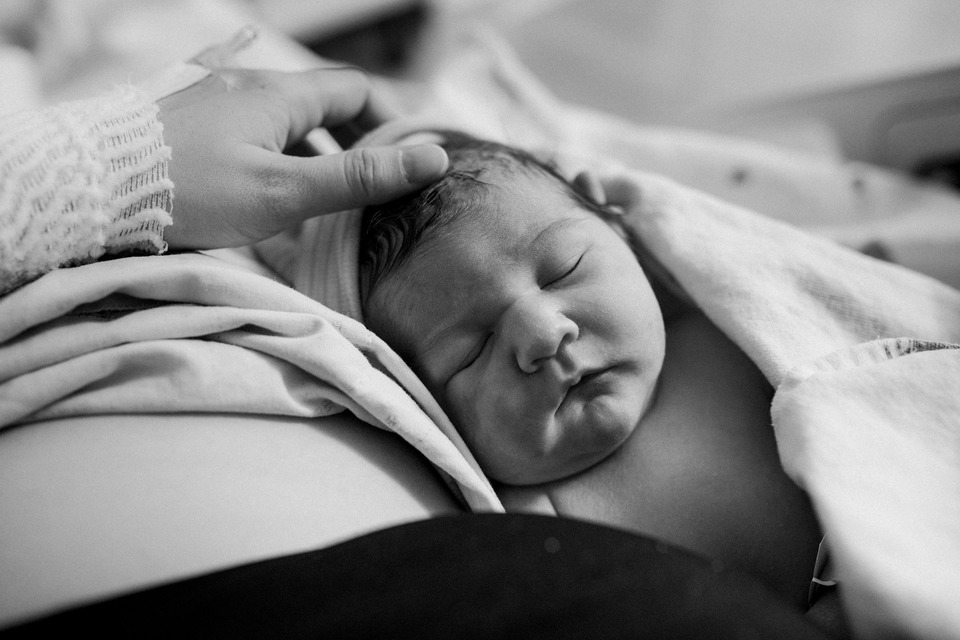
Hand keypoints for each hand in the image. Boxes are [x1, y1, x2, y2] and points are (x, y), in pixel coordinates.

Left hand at [157, 63, 447, 249]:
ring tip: (313, 188)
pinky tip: (257, 164)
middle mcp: (247, 82)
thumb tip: (431, 159)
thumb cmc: (191, 193)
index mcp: (279, 95)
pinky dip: (265, 138)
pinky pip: (240, 115)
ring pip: (278, 111)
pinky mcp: (182, 112)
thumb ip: (357, 176)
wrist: (92, 188)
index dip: (386, 121)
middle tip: (364, 178)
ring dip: (306, 142)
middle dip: (350, 133)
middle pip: (318, 98)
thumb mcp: (284, 192)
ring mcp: (211, 93)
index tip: (402, 158)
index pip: (354, 90)